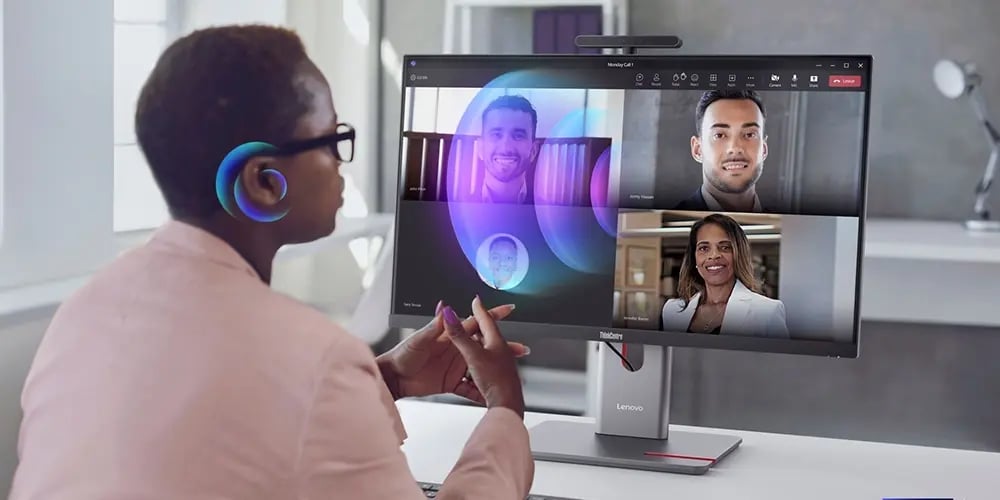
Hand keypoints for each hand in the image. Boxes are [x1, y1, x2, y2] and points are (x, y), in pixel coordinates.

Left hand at [377, 298, 527, 401]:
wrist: (394, 378)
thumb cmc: (402, 355)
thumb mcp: (419, 340)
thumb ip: (434, 326)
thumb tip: (444, 307)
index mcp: (450, 337)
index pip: (474, 324)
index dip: (491, 317)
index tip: (508, 310)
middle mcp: (456, 351)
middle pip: (484, 347)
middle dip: (503, 348)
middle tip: (520, 350)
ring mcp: (455, 367)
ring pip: (481, 368)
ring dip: (496, 370)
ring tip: (512, 374)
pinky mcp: (451, 382)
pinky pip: (469, 389)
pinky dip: (480, 392)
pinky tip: (492, 395)